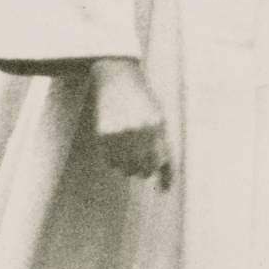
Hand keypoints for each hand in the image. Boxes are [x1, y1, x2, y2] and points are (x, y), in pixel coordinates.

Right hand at [93, 57, 172, 189]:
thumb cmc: (142, 100)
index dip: (165, 179)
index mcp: (157, 125)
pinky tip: (117, 147)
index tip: (164, 189)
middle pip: (144, 169)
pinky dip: (114, 160)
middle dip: (145, 171)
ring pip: (126, 168)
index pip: (162, 162)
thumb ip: (162, 143)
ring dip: (128, 166)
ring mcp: (120, 132)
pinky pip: (110, 161)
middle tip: (143, 167)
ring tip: (129, 151)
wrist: (118, 79)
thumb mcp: (158, 116)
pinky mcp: (103, 133)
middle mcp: (139, 129)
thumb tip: (162, 174)